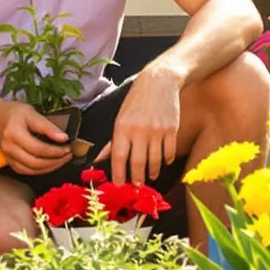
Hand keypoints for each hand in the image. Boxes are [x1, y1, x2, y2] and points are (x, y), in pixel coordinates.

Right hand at [0, 102, 73, 174]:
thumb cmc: (12, 113)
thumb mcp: (30, 112)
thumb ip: (47, 126)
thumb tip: (63, 137)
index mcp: (14, 134)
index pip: (38, 148)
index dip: (55, 150)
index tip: (68, 146)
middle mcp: (10, 148)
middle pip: (35, 162)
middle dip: (55, 161)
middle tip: (68, 155)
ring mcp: (9, 157)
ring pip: (32, 170)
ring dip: (50, 168)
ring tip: (62, 160)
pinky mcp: (10, 162)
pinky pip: (27, 171)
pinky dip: (41, 170)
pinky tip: (50, 164)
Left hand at [108, 64, 182, 183]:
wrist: (160, 82)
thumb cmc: (136, 101)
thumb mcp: (119, 117)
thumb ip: (112, 142)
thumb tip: (98, 159)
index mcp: (123, 128)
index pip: (119, 157)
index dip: (118, 174)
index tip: (119, 186)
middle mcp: (139, 131)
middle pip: (138, 162)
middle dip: (137, 178)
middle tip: (137, 187)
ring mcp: (157, 131)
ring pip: (155, 160)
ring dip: (152, 172)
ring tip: (150, 177)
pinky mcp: (172, 129)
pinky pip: (169, 152)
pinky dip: (166, 160)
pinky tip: (163, 162)